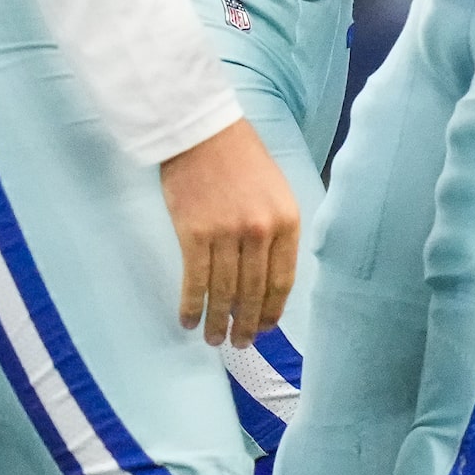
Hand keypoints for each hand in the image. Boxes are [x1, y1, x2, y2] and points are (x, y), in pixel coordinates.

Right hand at [158, 118, 297, 346]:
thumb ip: (277, 231)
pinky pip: (194, 280)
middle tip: (240, 344)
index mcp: (286, 220)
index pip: (282, 281)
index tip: (264, 329)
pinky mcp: (193, 233)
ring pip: (223, 292)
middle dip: (245, 324)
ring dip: (217, 321)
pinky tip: (188, 321)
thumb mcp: (275, 190)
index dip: (271, 311)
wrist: (200, 130)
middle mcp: (260, 230)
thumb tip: (270, 280)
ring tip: (213, 339)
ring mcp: (226, 233)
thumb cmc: (239, 158)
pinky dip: (191, 305)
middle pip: (253, 292)